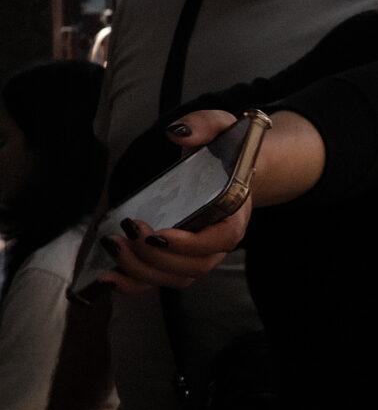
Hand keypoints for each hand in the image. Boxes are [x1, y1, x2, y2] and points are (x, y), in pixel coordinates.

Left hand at [101, 107, 249, 292]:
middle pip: (194, 265)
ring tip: (114, 246)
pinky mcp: (178, 259)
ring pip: (175, 278)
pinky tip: (109, 276)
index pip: (222, 239)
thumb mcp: (220, 127)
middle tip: (126, 232)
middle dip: (155, 256)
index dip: (191, 243)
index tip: (159, 232)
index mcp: (235, 212)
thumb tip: (176, 133)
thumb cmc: (225, 150)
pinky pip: (160, 281)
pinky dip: (134, 283)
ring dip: (141, 269)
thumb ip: (203, 125)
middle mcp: (219, 240)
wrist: (227, 168)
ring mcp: (199, 253)